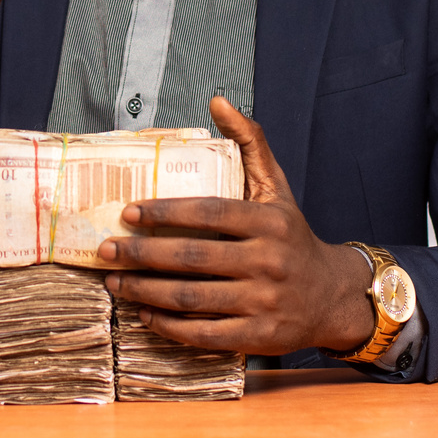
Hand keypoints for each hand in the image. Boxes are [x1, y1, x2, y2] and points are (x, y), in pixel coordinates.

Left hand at [99, 97, 375, 355]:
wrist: (331, 296)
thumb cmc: (291, 235)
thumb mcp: (277, 186)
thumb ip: (249, 142)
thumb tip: (218, 100)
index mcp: (269, 222)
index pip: (208, 213)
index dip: (165, 212)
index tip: (127, 213)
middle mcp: (268, 262)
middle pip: (192, 258)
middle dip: (141, 254)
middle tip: (106, 250)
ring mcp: (264, 302)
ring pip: (192, 298)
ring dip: (145, 292)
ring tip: (114, 282)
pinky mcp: (259, 337)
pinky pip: (205, 334)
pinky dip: (170, 327)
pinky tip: (145, 314)